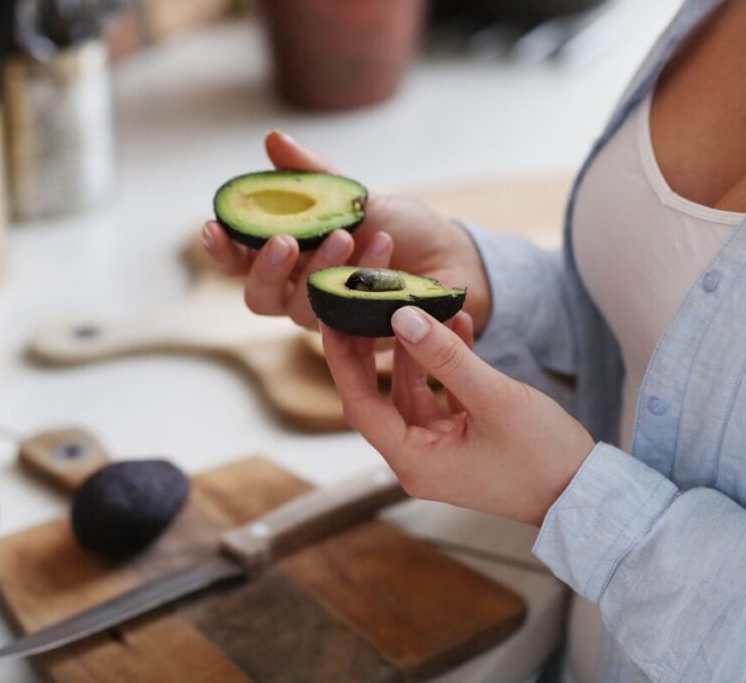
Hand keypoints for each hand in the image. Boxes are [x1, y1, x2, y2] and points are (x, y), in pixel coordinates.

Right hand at [202, 130, 491, 332]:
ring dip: (321, 269)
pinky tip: (382, 250)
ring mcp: (327, 319)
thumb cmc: (400, 228)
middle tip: (285, 240)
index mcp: (289, 258)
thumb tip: (273, 139)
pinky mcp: (360, 337)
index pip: (238, 262)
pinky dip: (362, 278)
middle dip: (266, 269)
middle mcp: (299, 292)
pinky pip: (347, 316)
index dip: (221, 249)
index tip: (213, 227)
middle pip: (258, 296)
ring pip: (300, 310)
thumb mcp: (353, 194)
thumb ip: (310, 176)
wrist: (453, 258)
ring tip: (348, 234)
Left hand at [321, 307, 593, 525]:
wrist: (588, 496)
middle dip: (371, 352)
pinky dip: (444, 367)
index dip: (342, 361)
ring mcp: (438, 453)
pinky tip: (458, 327)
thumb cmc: (544, 457)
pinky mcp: (459, 443)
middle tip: (360, 306)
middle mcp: (417, 460)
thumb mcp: (494, 399)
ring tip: (422, 305)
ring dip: (418, 352)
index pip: (359, 405)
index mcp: (414, 461)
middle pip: (378, 398)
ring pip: (411, 393)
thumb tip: (402, 317)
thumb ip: (446, 358)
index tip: (331, 320)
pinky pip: (440, 398)